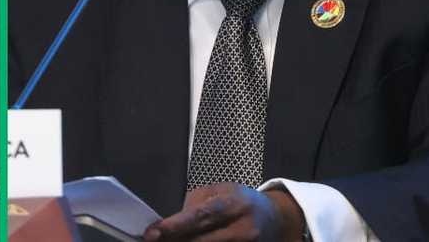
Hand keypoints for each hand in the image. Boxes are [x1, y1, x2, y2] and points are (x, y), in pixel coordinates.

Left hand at [143, 183, 304, 241]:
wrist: (275, 218)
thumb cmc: (241, 201)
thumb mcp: (220, 191)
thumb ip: (195, 204)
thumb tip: (170, 224)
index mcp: (234, 203)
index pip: (201, 216)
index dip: (175, 226)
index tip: (154, 232)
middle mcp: (243, 228)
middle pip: (201, 240)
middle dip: (174, 240)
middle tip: (153, 240)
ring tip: (168, 240)